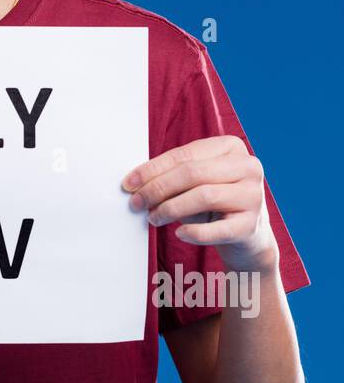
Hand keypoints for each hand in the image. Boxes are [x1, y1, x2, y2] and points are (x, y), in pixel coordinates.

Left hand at [121, 134, 278, 273]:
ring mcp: (254, 195)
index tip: (129, 183)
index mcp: (231, 147)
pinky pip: (218, 229)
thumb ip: (173, 176)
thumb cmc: (215, 204)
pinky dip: (195, 232)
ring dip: (171, 208)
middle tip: (136, 203)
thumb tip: (136, 184)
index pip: (184, 155)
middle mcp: (248, 166)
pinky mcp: (252, 225)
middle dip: (158, 188)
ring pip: (204, 196)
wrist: (248, 235)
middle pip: (192, 173)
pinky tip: (179, 233)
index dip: (152, 169)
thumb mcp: (196, 183)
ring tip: (153, 217)